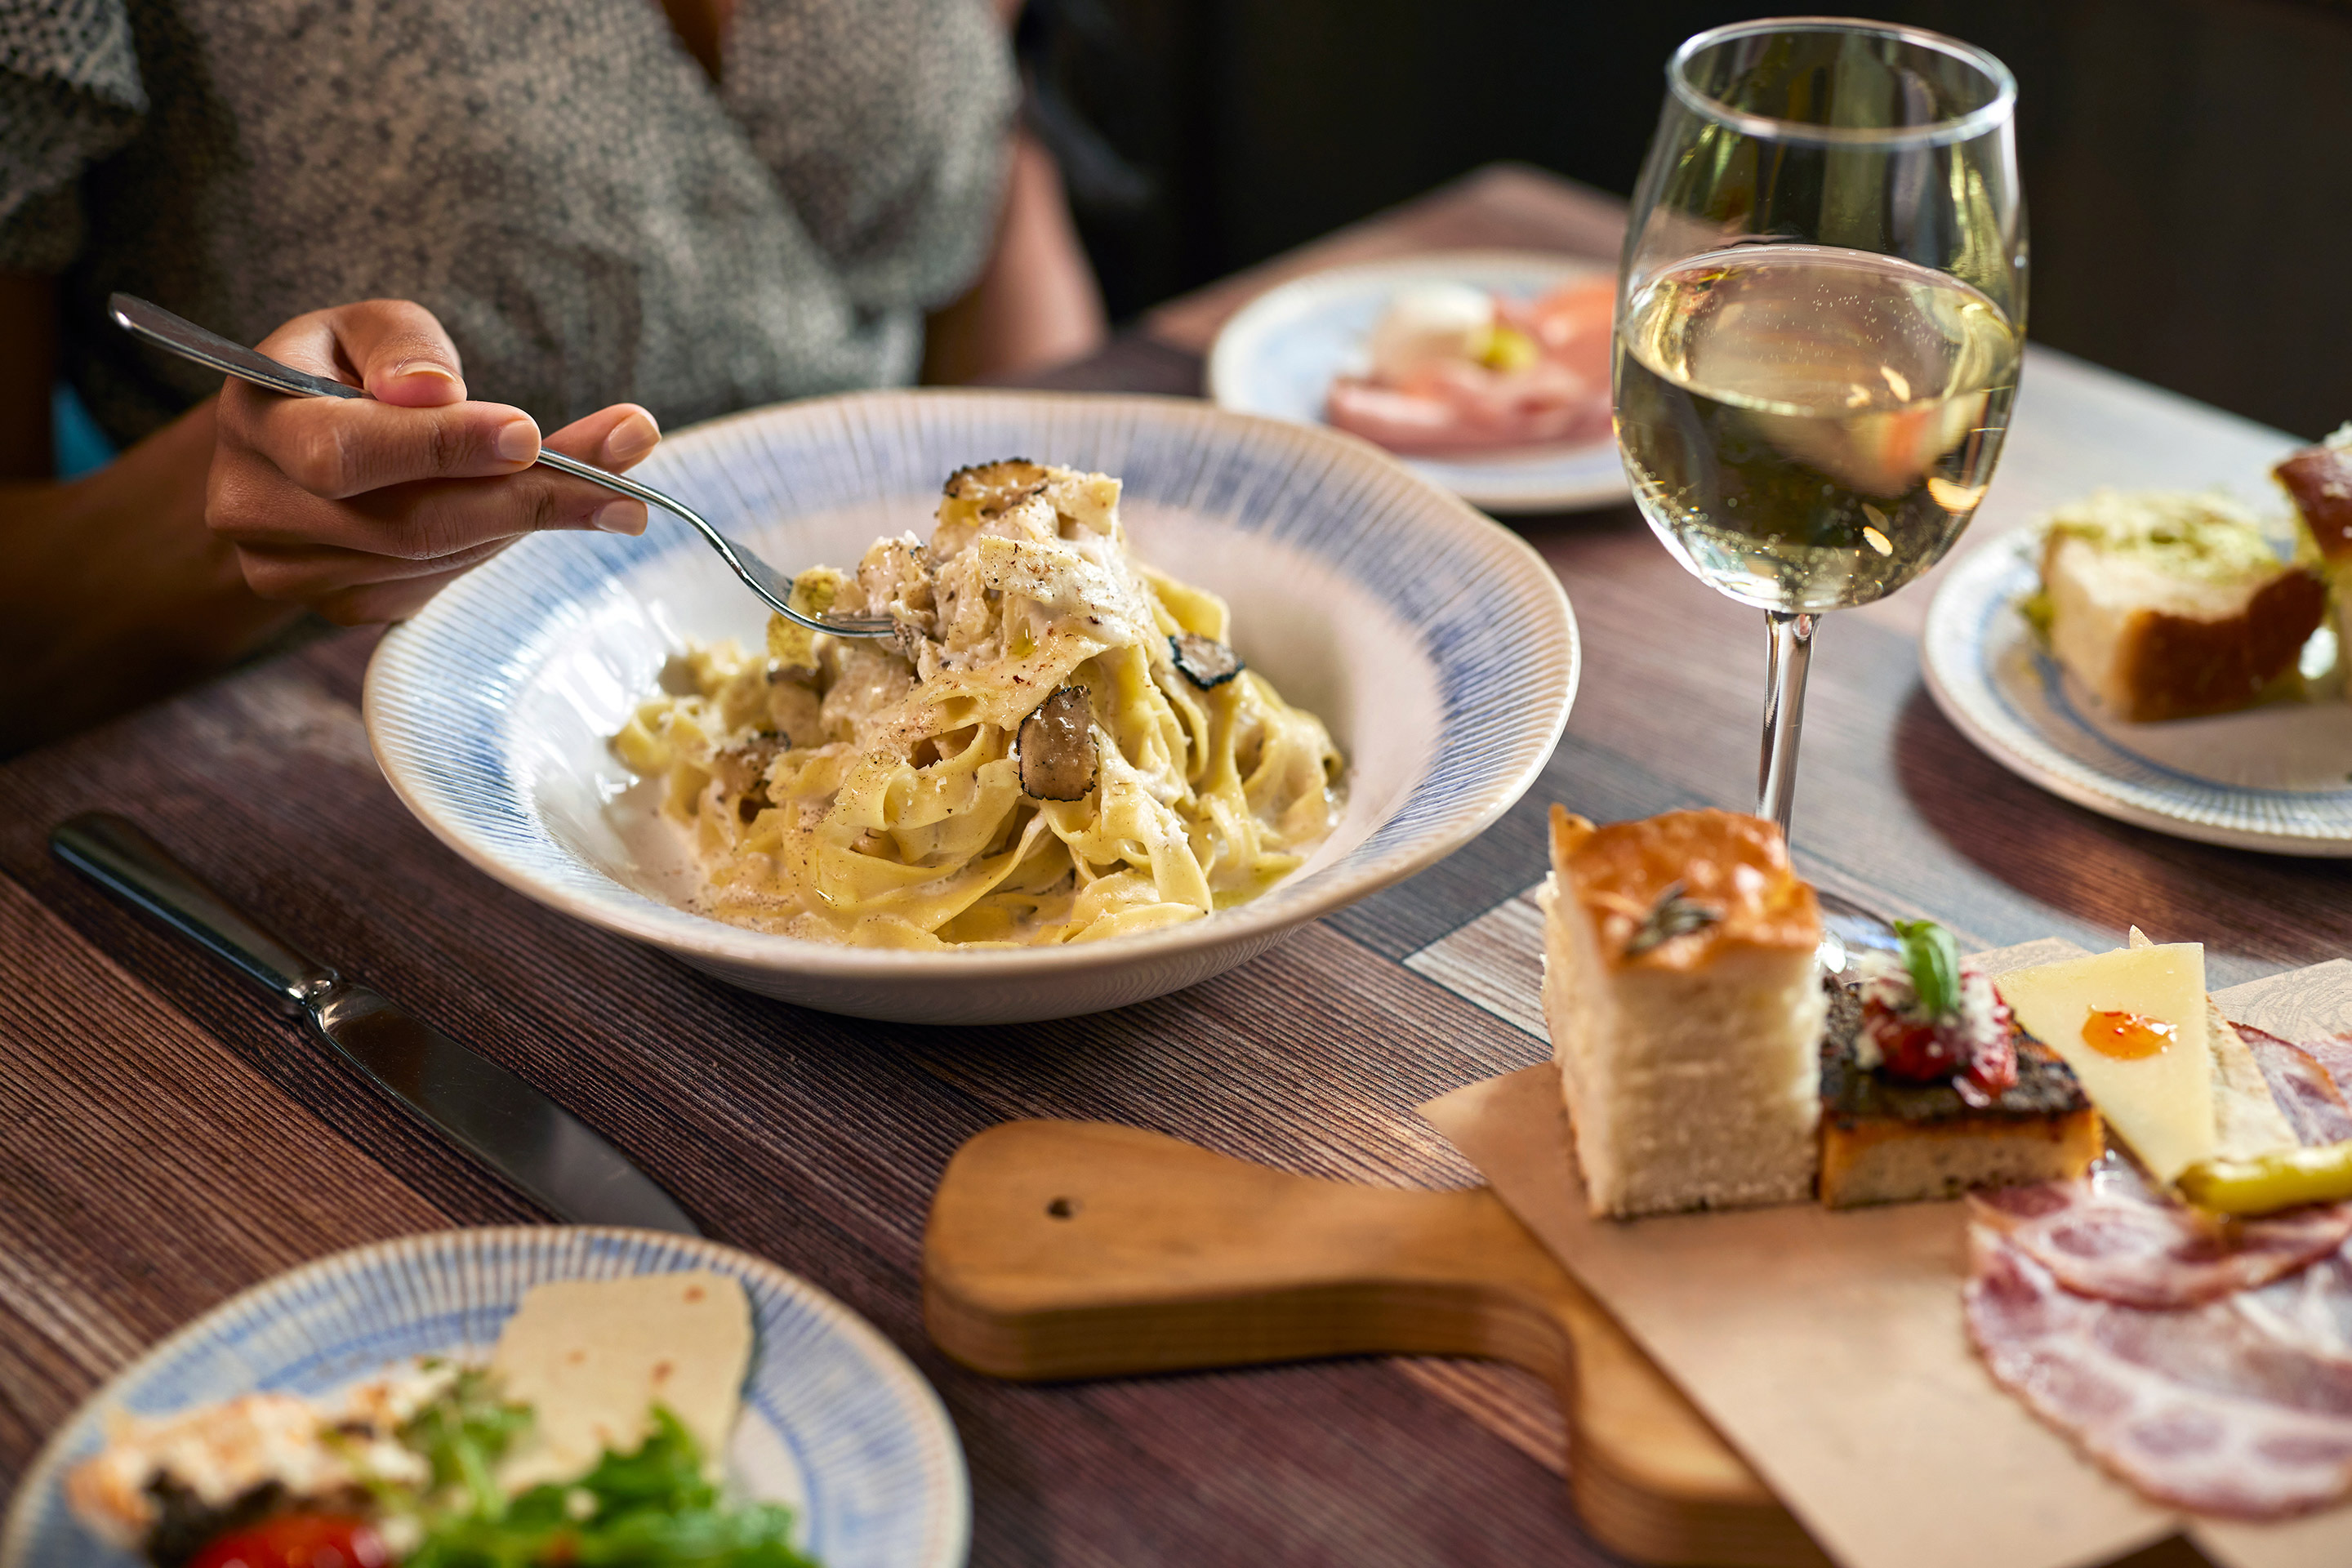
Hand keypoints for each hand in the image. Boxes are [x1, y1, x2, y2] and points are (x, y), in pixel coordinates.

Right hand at [207, 299, 662, 622]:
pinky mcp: (340, 605)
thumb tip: (437, 390)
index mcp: (256, 418)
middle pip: (407, 523)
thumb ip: (401, 343)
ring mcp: (293, 571)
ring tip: (613, 493)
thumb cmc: (338, 371)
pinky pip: (437, 584)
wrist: (290, 446)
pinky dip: (498, 545)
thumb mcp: (364, 325)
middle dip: (526, 499)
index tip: (531, 434)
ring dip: (531, 523)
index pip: (343, 451)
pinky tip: (539, 510)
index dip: (440, 448)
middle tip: (623, 477)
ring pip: (435, 559)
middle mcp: (256, 507)